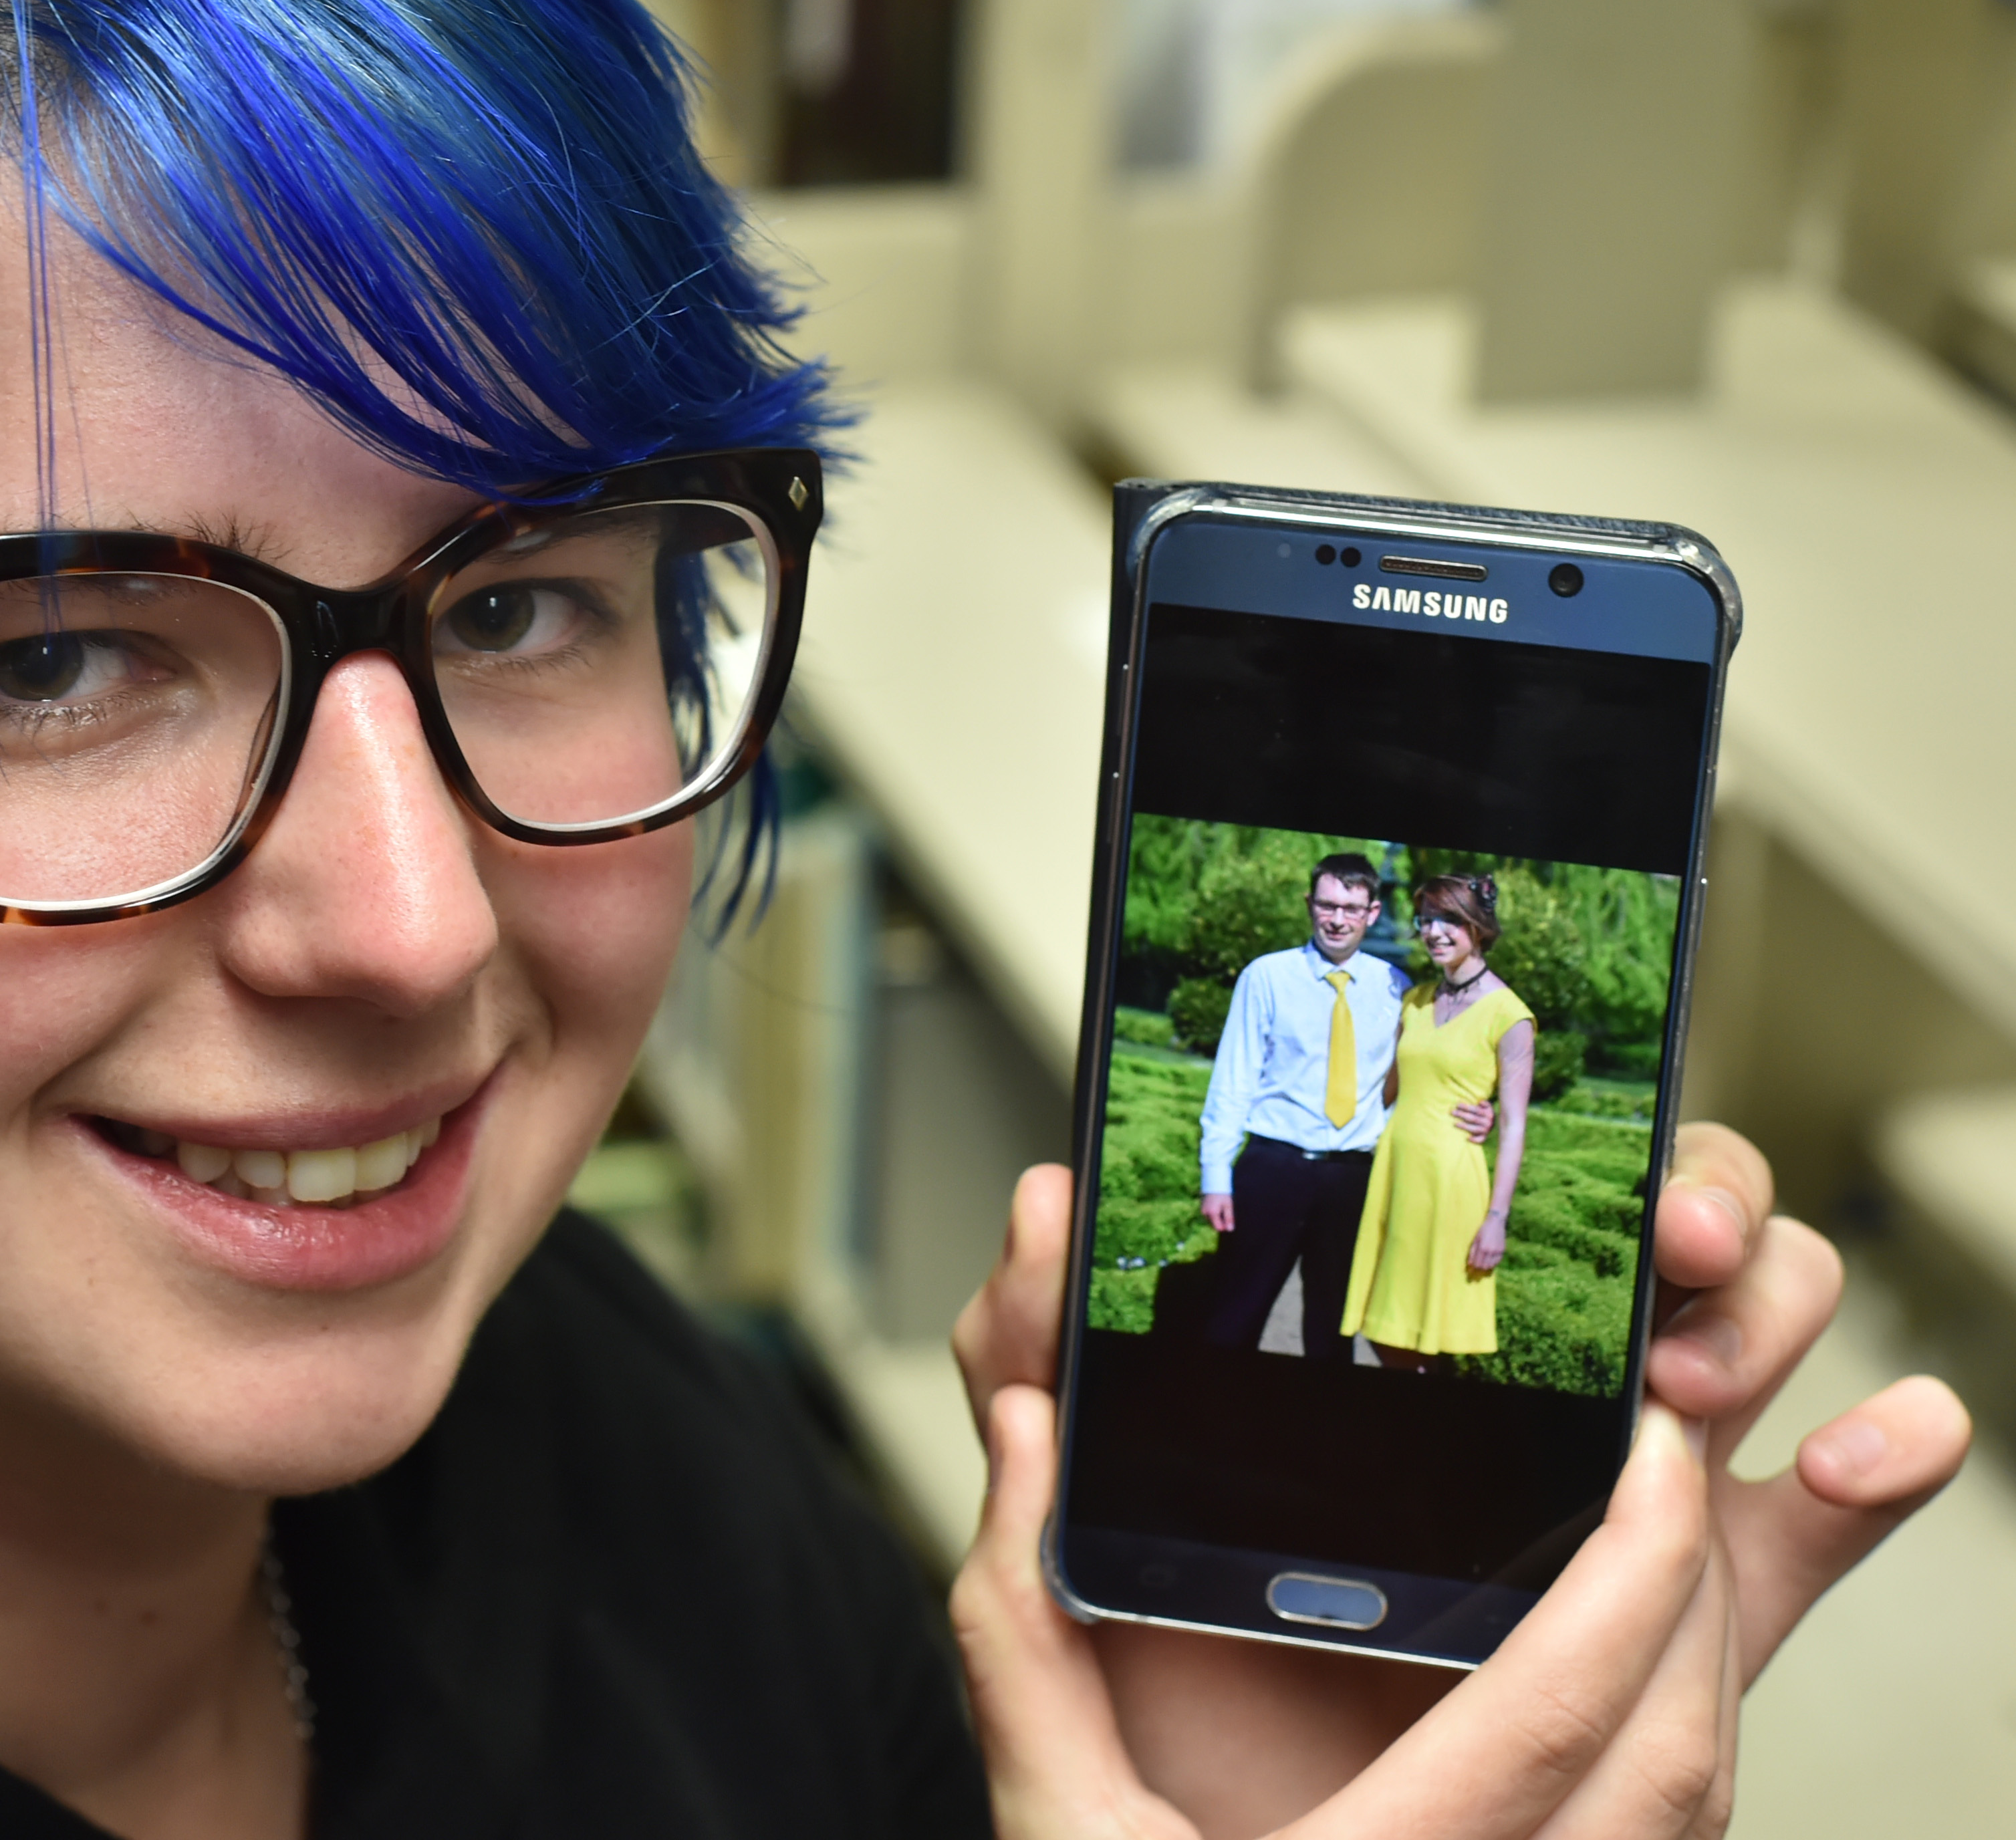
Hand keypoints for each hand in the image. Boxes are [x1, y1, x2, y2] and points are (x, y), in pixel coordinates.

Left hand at [948, 1125, 1969, 1837]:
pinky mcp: (1692, 1610)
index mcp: (1387, 1329)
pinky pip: (1812, 1520)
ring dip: (1776, 1315)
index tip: (1607, 1179)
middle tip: (1680, 1254)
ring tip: (1715, 1366)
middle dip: (1709, 1213)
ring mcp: (1629, 1491)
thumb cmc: (1162, 1654)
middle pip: (1677, 1231)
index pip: (1517, 1177)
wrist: (1214, 1821)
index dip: (1584, 1155)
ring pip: (1762, 1334)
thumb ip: (1041, 1352)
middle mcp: (1529, 1386)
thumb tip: (1046, 1199)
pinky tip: (1887, 1439)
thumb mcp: (1083, 1492)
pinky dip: (1876, 1458)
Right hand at [1199, 1192, 1233, 1235]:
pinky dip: (1213, 1213)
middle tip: (1226, 1212)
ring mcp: (1202, 1210)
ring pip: (1211, 1220)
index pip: (1218, 1228)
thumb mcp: (1228, 1206)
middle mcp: (1205, 1213)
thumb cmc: (1223, 1194)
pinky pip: (1208, 1215)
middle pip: (1214, 1224)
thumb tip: (1230, 1230)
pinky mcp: (1201, 1207)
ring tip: (1222, 1208)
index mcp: (1212, 1213)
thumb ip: (1229, 1218)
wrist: (1214, 1182)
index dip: (1225, 1226)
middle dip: (1221, 1221)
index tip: (1230, 1220)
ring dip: (1217, 1217)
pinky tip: (1217, 1206)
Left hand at [1451, 1098, 1494, 1141]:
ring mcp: (1486, 1130)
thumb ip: (1485, 1103)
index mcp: (1488, 1114)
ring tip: (1455, 1124)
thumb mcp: (1488, 1107)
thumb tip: (1480, 1102)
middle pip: (1473, 1119)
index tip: (1457, 1105)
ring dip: (1465, 1126)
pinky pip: (1480, 1139)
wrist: (1495, 1124)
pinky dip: (1475, 1140)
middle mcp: (1488, 1122)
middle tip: (1452, 1112)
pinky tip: (1468, 1138)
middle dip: (1462, 1115)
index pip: (1476, 1110)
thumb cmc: (1485, 1113)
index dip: (1467, 1107)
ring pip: (1475, 1129)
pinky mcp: (1484, 1137)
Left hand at [1468, 1207, 1506, 1272]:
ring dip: (1486, 1267)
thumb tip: (1469, 1263)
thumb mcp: (1475, 1239)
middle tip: (1476, 1269)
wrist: (1496, 1223)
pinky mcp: (1503, 1250)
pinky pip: (1497, 1261)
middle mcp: (1490, 1251)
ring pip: (1491, 1265)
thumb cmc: (1483, 1230)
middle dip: (1479, 1269)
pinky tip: (1489, 1262)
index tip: (1471, 1269)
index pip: (1477, 1263)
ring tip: (1482, 1266)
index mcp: (1482, 1248)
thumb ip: (1472, 1252)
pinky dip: (1493, 1263)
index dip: (1474, 1267)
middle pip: (1484, 1266)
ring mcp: (1498, 1251)